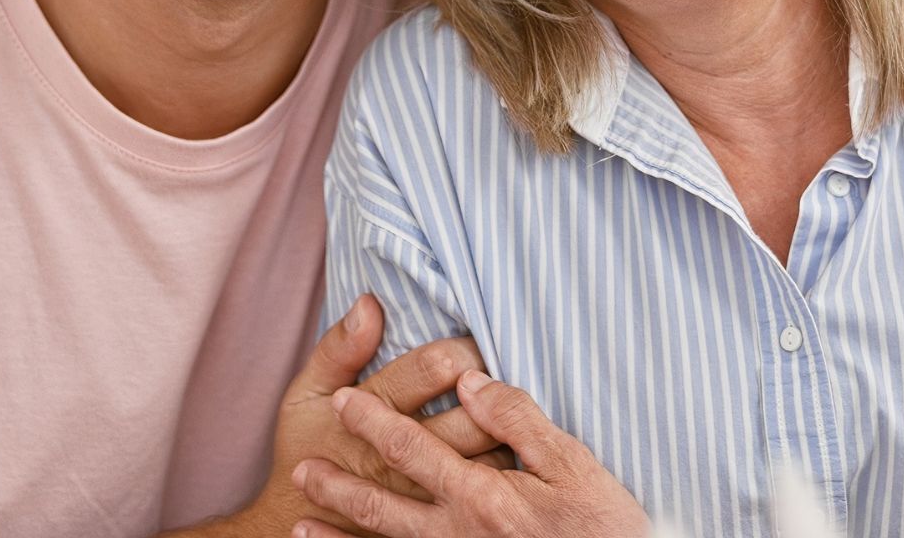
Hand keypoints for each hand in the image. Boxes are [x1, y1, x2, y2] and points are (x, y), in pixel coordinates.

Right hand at [200, 296, 505, 537]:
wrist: (293, 517)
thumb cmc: (305, 446)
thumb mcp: (305, 393)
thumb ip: (337, 349)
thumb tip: (369, 305)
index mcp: (373, 409)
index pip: (434, 368)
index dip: (462, 348)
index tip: (472, 343)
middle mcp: (402, 451)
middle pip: (469, 412)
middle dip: (490, 385)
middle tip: (497, 370)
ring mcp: (420, 488)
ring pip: (483, 453)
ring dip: (500, 428)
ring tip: (502, 407)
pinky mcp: (432, 516)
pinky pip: (483, 489)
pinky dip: (499, 467)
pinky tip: (499, 447)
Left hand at [291, 369, 648, 537]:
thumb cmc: (605, 528)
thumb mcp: (574, 465)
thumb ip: (519, 421)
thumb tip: (472, 381)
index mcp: (482, 496)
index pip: (413, 449)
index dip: (375, 421)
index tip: (342, 400)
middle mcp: (459, 534)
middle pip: (384, 506)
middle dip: (339, 485)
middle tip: (298, 470)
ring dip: (342, 536)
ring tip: (300, 525)